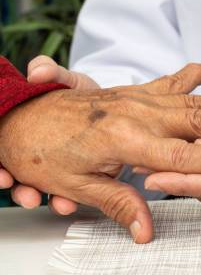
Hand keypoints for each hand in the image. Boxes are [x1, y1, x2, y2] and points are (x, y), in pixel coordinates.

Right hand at [0, 56, 98, 211]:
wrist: (116, 110)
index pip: (2, 149)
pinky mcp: (73, 177)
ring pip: (31, 187)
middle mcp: (29, 151)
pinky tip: (67, 203)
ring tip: (45, 201)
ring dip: (34, 197)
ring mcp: (49, 166)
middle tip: (24, 193)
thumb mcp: (67, 80)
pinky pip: (61, 193)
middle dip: (15, 187)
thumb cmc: (83, 95)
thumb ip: (51, 72)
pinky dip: (61, 201)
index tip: (4, 175)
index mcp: (20, 128)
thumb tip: (36, 71)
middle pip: (9, 172)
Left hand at [0, 61, 200, 241]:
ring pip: (196, 99)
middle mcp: (139, 113)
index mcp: (125, 139)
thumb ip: (120, 205)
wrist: (19, 117)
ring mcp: (139, 99)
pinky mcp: (136, 92)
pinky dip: (193, 74)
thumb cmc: (44, 152)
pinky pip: (171, 81)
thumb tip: (146, 231)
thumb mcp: (79, 186)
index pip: (182, 154)